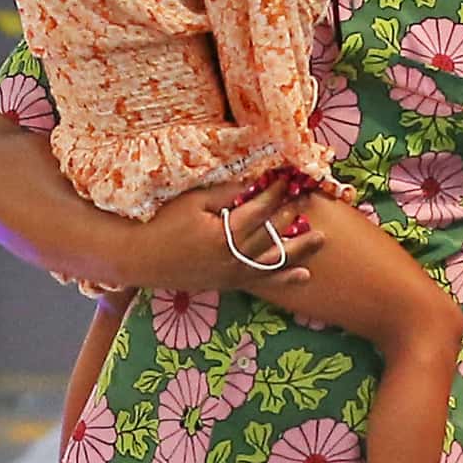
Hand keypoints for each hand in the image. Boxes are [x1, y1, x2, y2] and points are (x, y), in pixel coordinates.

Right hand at [131, 178, 322, 292]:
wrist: (142, 258)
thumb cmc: (162, 224)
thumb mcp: (192, 202)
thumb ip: (225, 194)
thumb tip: (253, 182)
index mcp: (224, 235)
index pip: (258, 210)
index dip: (275, 193)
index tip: (288, 179)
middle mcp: (233, 258)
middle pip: (272, 236)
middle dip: (292, 216)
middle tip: (309, 201)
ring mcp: (233, 274)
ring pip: (275, 262)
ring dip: (300, 250)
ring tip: (321, 238)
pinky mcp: (230, 283)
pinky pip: (263, 282)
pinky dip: (285, 279)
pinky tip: (304, 275)